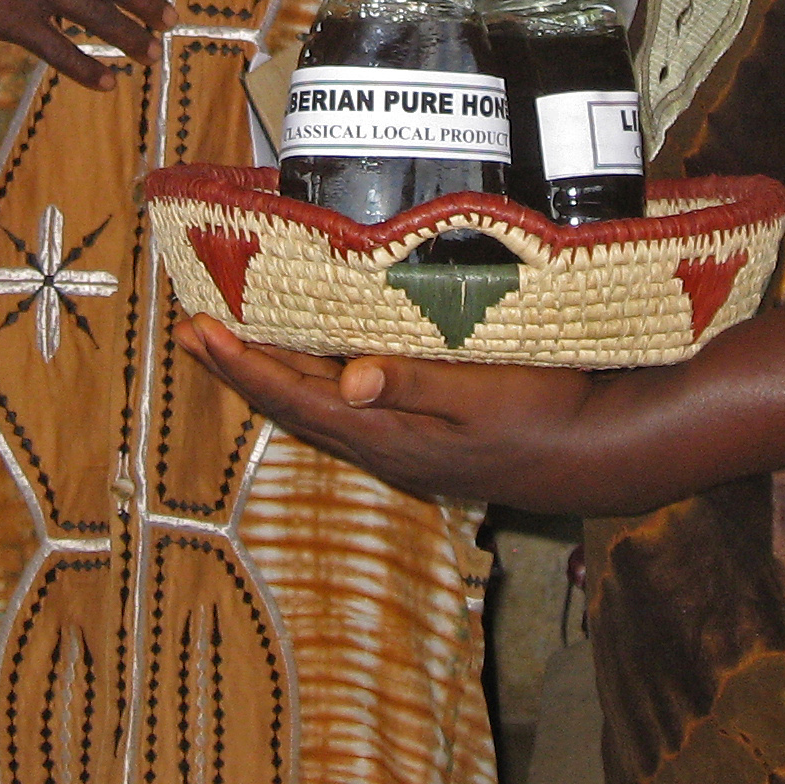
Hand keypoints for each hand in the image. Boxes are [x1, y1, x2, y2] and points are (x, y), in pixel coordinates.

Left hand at [175, 317, 601, 509]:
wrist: (593, 452)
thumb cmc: (540, 412)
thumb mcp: (479, 393)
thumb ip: (412, 383)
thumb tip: (348, 380)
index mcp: (386, 434)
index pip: (294, 397)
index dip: (242, 365)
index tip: (198, 331)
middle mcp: (382, 445)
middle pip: (292, 404)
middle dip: (239, 368)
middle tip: (192, 331)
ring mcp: (401, 445)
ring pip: (316, 408)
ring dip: (271, 374)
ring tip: (232, 346)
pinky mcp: (420, 435)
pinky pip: (346, 408)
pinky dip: (312, 381)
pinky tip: (313, 364)